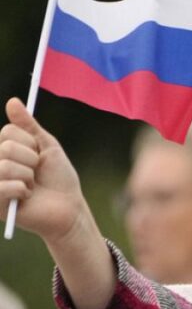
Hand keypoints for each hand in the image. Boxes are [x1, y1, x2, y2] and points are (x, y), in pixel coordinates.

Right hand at [1, 97, 114, 308]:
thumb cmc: (59, 178)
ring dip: (28, 176)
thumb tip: (13, 101)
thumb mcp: (47, 147)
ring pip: (4, 166)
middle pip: (6, 147)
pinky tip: (26, 197)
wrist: (69, 207)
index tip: (39, 156)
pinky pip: (4, 186)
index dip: (31, 143)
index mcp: (5, 150)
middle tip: (37, 174)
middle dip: (31, 160)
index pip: (8, 132)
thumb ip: (29, 126)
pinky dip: (22, 190)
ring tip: (32, 186)